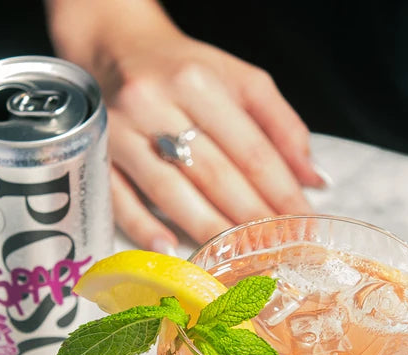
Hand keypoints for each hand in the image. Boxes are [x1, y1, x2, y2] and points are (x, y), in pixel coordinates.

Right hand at [48, 2, 323, 250]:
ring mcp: (119, 130)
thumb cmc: (182, 69)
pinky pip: (119, 197)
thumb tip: (313, 179)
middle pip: (213, 174)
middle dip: (251, 217)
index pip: (250, 149)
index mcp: (198, 82)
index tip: (303, 220)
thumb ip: (281, 125)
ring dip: (208, 228)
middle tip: (277, 247)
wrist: (115, 46)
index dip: (281, 191)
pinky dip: (144, 226)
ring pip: (169, 190)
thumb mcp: (240, 80)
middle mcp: (155, 103)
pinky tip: (171, 246)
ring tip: (237, 255)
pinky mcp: (94, 152)